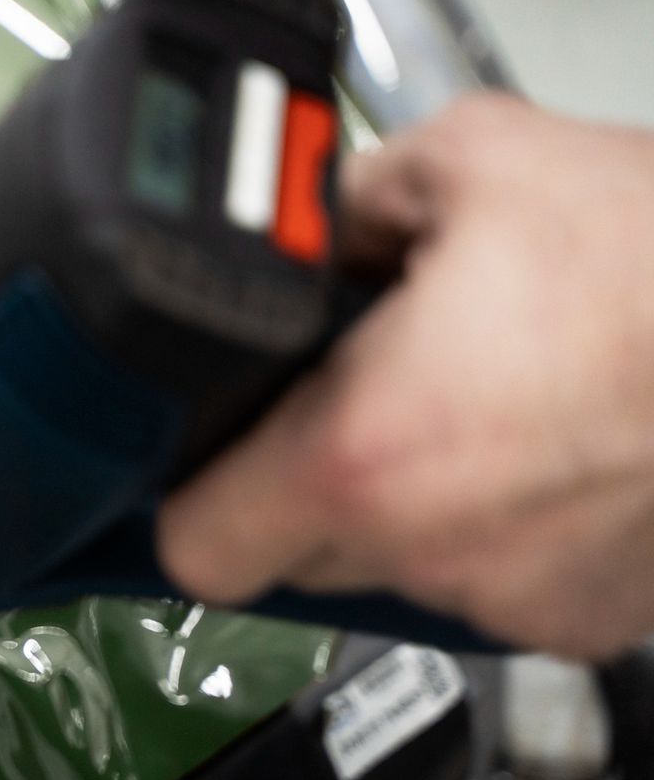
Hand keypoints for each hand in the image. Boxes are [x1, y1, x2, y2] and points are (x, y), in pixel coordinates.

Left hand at [159, 94, 653, 658]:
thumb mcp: (473, 161)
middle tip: (350, 397)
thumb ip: (347, 204)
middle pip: (289, 559)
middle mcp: (431, 549)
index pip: (194, 546)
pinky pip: (495, 585)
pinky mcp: (591, 619)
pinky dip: (496, 531)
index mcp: (362, 451)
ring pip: (395, 572)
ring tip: (470, 406)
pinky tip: (540, 448)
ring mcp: (517, 598)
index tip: (203, 456)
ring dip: (402, 506)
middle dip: (298, 484)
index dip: (188, 497)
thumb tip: (306, 229)